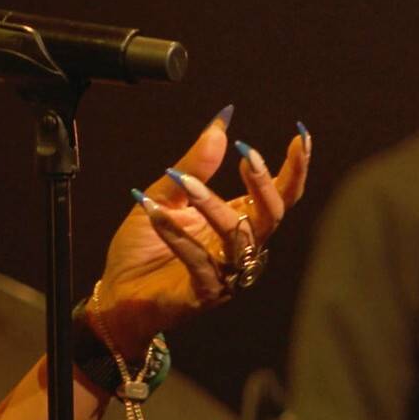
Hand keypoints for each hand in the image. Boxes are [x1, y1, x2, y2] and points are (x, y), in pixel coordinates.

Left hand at [91, 109, 310, 347]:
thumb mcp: (164, 194)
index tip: (300, 135)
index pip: (280, 195)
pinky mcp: (203, 295)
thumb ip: (194, 164)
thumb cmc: (144, 246)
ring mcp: (226, 274)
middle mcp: (240, 248)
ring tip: (186, 181)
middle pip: (272, 216)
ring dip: (214, 206)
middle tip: (246, 153)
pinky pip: (199, 262)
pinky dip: (178, 237)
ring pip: (238, 238)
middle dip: (264, 184)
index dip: (296, 169)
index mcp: (239, 221)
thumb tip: (219, 125)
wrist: (118, 292)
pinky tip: (154, 213)